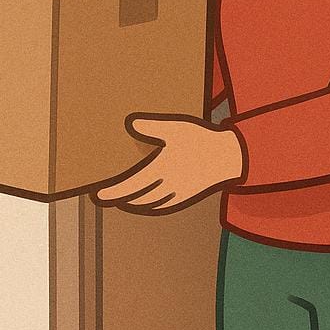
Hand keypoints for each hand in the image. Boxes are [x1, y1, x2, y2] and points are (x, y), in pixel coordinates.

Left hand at [93, 113, 243, 213]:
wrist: (231, 157)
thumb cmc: (203, 139)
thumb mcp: (177, 128)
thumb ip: (153, 126)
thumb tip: (130, 123)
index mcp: (163, 170)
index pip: (131, 185)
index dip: (113, 191)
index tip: (98, 194)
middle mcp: (168, 186)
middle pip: (138, 198)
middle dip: (120, 199)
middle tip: (105, 197)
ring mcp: (178, 193)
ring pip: (150, 204)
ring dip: (134, 204)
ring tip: (121, 201)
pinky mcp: (187, 195)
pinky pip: (163, 205)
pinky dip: (150, 206)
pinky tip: (146, 203)